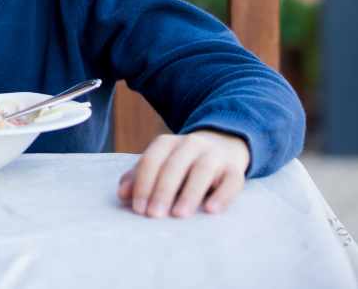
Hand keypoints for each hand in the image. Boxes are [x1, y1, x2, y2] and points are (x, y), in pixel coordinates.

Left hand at [118, 130, 249, 217]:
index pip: (151, 160)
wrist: (223, 145)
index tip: (138, 209)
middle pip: (174, 166)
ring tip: (179, 215)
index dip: (143, 184)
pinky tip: (211, 210)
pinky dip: (222, 195)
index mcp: (167, 143)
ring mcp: (215, 155)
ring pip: (202, 171)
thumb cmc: (182, 164)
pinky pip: (232, 180)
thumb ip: (140, 177)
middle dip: (162, 191)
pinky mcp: (235, 169)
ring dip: (189, 193)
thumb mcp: (160, 165)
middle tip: (154, 215)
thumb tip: (122, 194)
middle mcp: (191, 144)